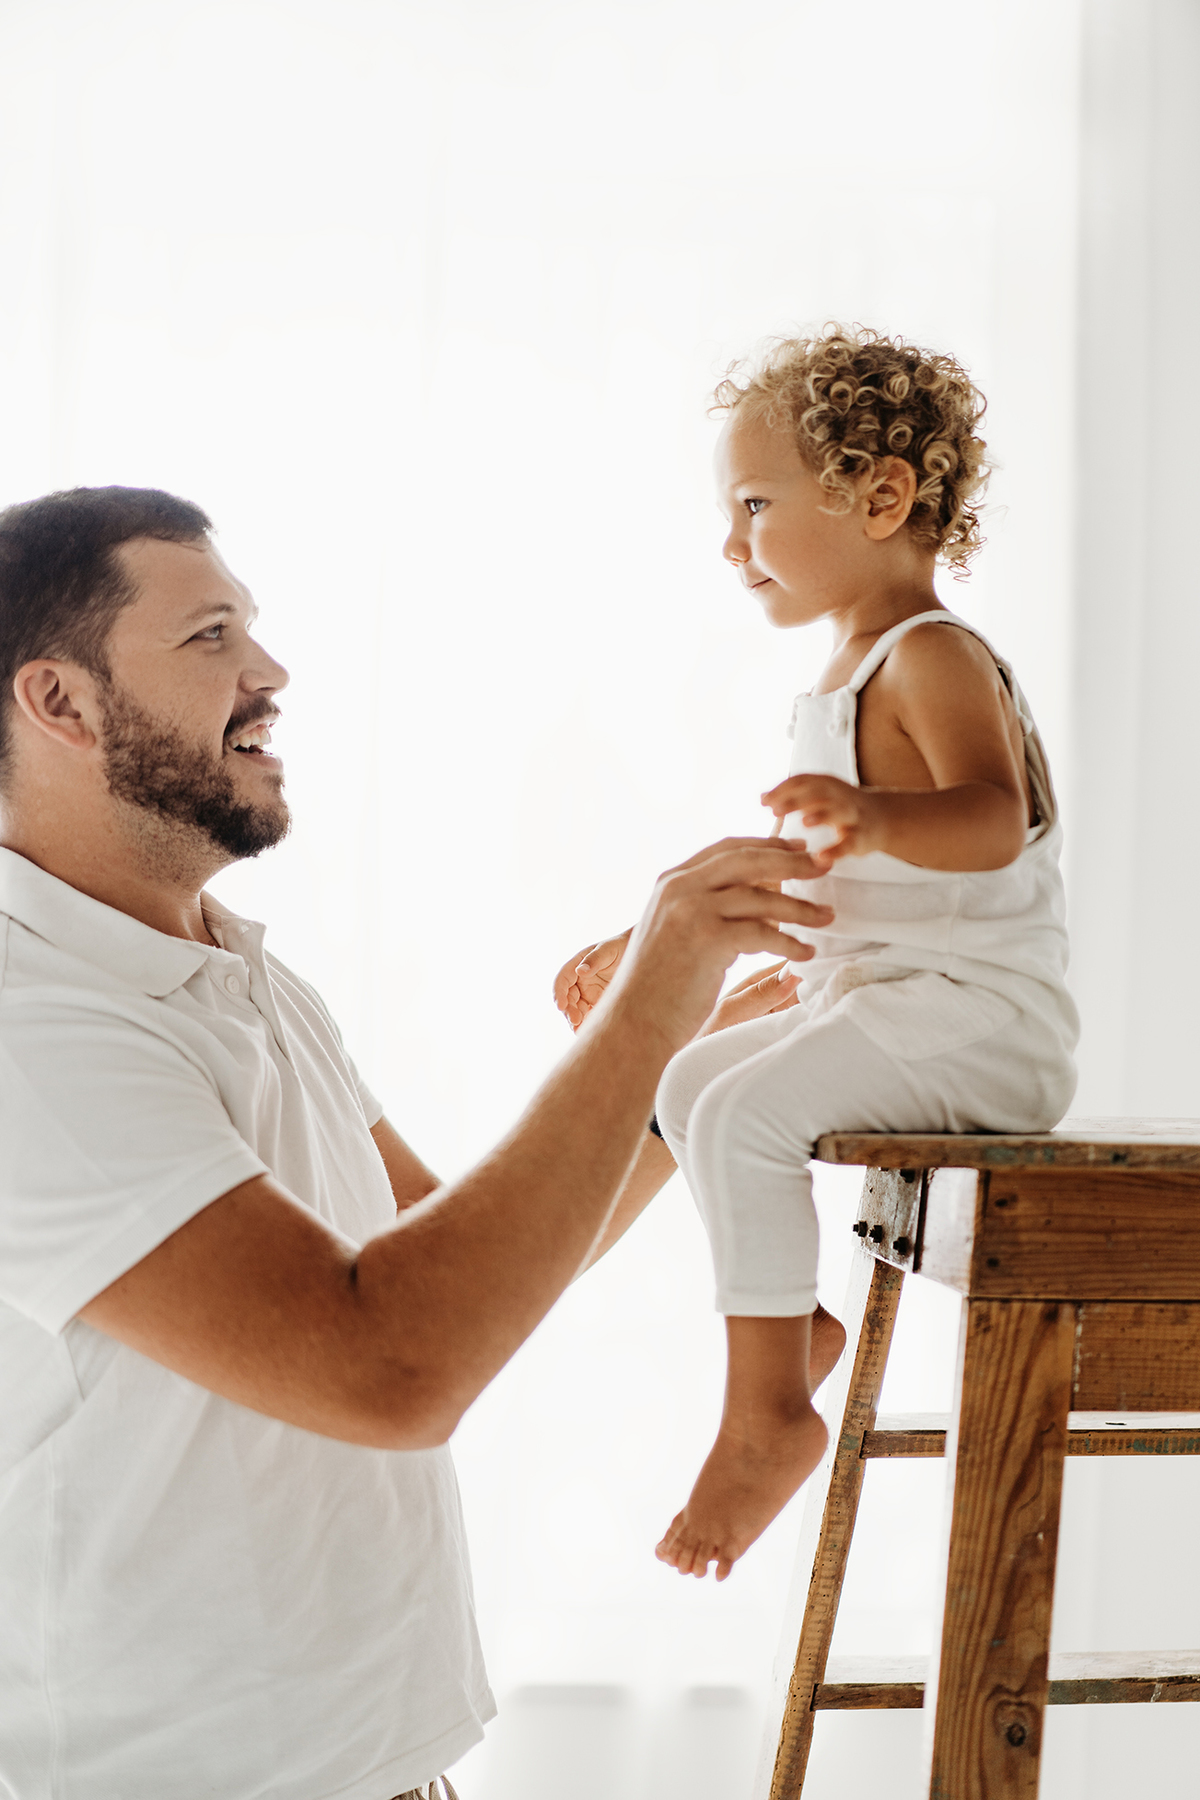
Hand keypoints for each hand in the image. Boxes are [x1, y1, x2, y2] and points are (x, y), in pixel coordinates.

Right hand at [554, 929, 633, 1031]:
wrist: (639, 956)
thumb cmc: (621, 947)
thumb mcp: (608, 949)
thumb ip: (594, 960)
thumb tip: (580, 971)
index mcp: (577, 966)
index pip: (562, 981)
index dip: (558, 993)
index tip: (561, 1005)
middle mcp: (579, 982)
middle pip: (568, 999)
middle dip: (568, 1011)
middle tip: (575, 1021)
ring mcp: (589, 994)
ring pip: (577, 1010)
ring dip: (576, 1021)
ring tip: (581, 1032)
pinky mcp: (599, 1004)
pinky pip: (590, 1016)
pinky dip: (589, 1024)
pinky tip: (592, 1030)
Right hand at [604, 837, 832, 1052]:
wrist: (634, 1021)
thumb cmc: (657, 986)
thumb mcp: (674, 931)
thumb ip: (705, 907)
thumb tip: (759, 898)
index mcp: (671, 881)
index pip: (726, 849)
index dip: (766, 845)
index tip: (796, 848)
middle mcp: (679, 888)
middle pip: (747, 860)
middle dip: (792, 861)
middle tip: (824, 866)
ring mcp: (692, 911)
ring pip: (761, 897)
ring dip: (800, 908)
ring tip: (826, 917)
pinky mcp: (707, 939)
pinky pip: (762, 932)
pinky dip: (789, 943)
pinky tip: (805, 954)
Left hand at [761, 774, 882, 865]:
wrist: (883, 818)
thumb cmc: (842, 808)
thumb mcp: (818, 797)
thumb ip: (793, 797)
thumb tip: (762, 798)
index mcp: (826, 784)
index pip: (802, 781)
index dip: (783, 789)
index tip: (764, 801)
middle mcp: (839, 795)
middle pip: (817, 793)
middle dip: (796, 800)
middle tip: (775, 811)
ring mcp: (852, 815)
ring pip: (837, 812)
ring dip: (821, 815)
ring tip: (804, 823)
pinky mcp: (862, 836)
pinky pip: (850, 842)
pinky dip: (837, 849)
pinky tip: (822, 857)